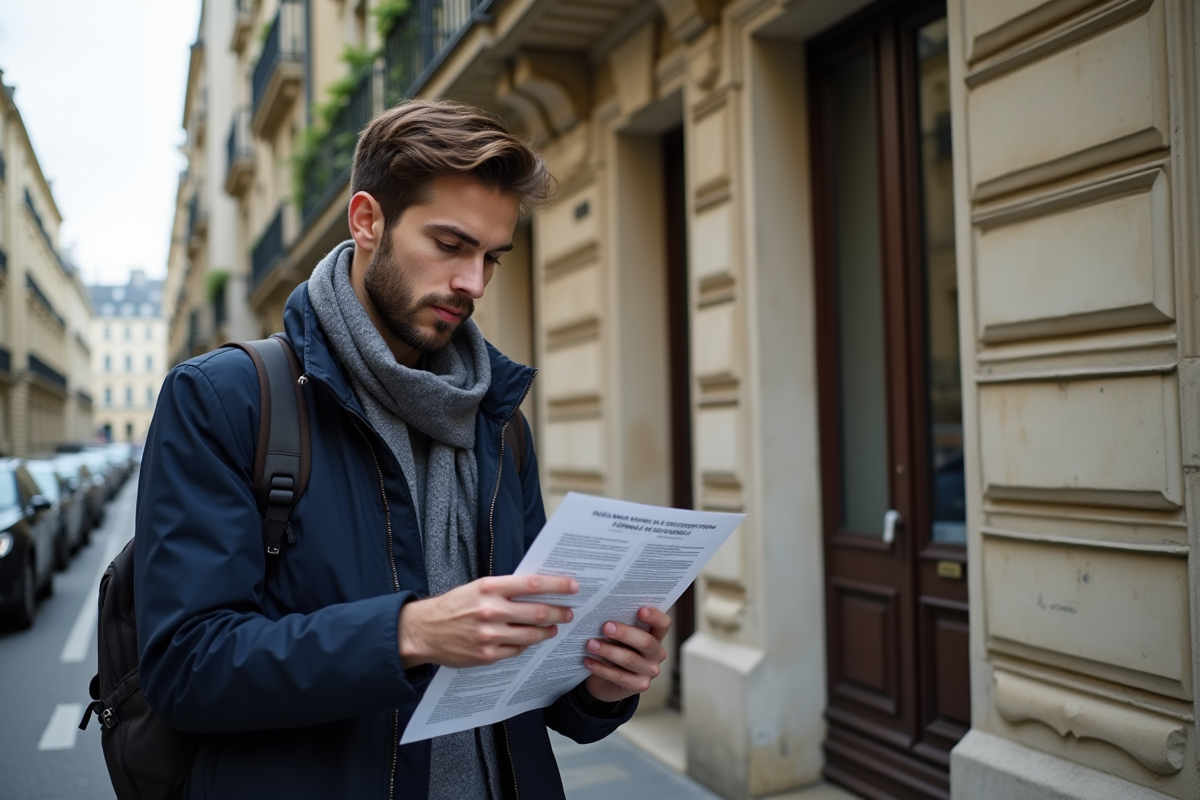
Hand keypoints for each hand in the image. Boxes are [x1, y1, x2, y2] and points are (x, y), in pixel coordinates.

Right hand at [399, 575, 577, 667]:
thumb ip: (505, 589)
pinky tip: (530, 640)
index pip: (532, 584)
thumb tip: (538, 590)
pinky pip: (517, 650)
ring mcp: (490, 635)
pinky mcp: (487, 655)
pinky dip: (526, 645)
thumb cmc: (454, 606)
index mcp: (490, 588)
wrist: (424, 630)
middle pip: (537, 612)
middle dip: (559, 612)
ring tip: (553, 627)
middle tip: (569, 612)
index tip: (573, 586)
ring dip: (547, 631)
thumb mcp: (478, 588)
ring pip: (531, 635)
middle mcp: (491, 610)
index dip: (557, 585)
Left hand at [582, 606, 670, 703]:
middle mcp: (657, 653)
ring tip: (591, 644)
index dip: (655, 616)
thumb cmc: (615, 648)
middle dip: (625, 633)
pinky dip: (601, 668)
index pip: (663, 624)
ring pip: (630, 659)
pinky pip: (619, 676)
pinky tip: (588, 661)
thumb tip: (604, 613)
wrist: (607, 680)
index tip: (640, 610)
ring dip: (608, 651)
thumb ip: (619, 624)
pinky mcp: (639, 685)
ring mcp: (650, 671)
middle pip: (646, 642)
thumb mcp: (620, 636)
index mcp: (656, 636)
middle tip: (606, 627)